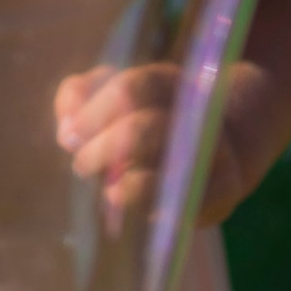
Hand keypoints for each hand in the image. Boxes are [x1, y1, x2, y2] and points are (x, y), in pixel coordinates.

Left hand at [55, 63, 244, 235]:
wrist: (224, 151)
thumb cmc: (152, 121)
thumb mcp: (118, 97)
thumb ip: (82, 97)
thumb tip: (66, 128)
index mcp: (169, 84)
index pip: (130, 90)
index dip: (93, 114)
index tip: (68, 135)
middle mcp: (194, 116)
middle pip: (143, 130)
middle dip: (102, 150)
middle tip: (82, 164)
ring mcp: (210, 157)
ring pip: (164, 171)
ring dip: (124, 184)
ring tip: (107, 187)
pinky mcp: (217, 196)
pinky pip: (177, 206)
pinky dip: (146, 203)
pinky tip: (127, 199)